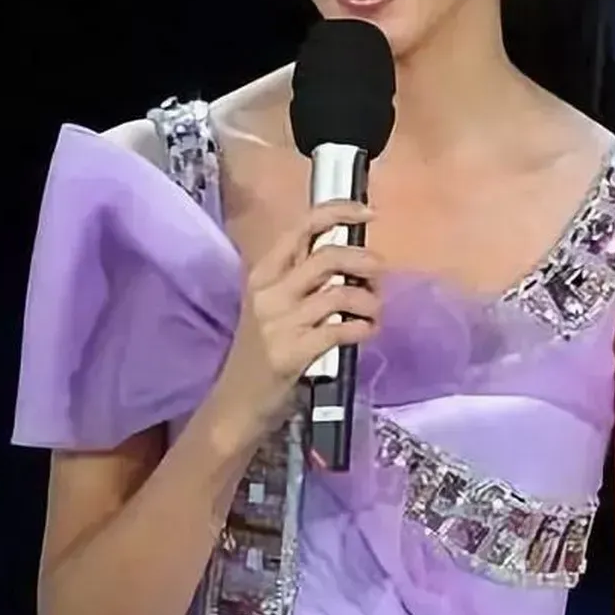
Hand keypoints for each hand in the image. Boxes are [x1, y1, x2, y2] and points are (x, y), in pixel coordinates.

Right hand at [209, 200, 381, 442]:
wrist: (237, 402)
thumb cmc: (261, 350)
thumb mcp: (273, 305)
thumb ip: (303, 279)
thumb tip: (354, 258)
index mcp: (263, 272)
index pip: (302, 226)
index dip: (340, 212)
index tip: (369, 212)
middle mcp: (269, 291)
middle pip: (328, 256)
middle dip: (364, 261)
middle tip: (378, 274)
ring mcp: (279, 321)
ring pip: (340, 293)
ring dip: (369, 300)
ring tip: (373, 311)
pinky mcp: (292, 351)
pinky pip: (340, 328)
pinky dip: (363, 327)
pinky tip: (367, 331)